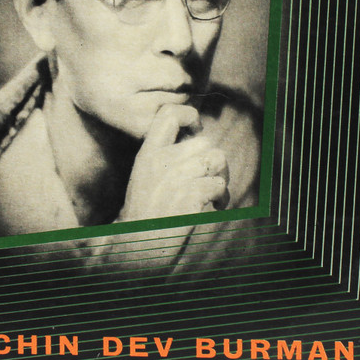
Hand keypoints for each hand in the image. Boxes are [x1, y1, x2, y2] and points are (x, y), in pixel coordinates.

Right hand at [119, 104, 228, 220]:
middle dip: (212, 160)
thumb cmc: (145, 211)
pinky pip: (220, 185)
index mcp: (148, 152)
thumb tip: (199, 140)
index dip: (189, 116)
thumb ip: (164, 154)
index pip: (168, 114)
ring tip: (211, 193)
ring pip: (217, 160)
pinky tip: (213, 207)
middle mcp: (161, 161)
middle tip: (208, 177)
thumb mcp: (144, 174)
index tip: (196, 131)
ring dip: (220, 177)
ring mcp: (176, 177)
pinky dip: (222, 198)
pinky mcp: (190, 195)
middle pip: (204, 142)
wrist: (138, 244)